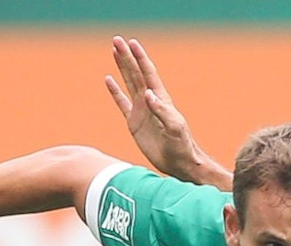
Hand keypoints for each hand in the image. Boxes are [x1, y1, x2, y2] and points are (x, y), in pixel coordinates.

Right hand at [105, 35, 205, 180]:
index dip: (140, 58)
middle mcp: (150, 101)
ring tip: (114, 51)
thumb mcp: (174, 128)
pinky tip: (109, 79)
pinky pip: (122, 102)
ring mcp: (141, 110)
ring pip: (128, 83)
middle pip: (136, 73)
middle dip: (127, 56)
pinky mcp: (134, 123)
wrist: (178, 162)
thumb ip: (162, 111)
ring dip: (121, 67)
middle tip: (116, 39)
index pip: (148, 73)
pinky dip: (115, 91)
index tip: (132, 43)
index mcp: (161, 99)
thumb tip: (148, 94)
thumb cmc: (181, 145)